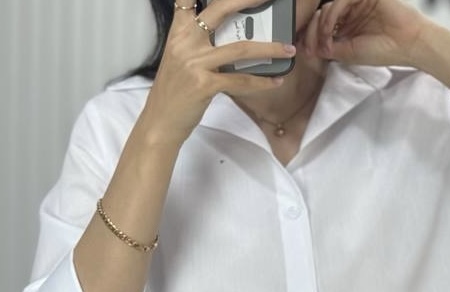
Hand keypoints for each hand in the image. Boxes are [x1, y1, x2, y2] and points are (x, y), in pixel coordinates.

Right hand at [141, 0, 296, 145]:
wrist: (161, 121)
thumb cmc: (174, 93)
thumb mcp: (180, 61)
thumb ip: (199, 45)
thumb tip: (231, 40)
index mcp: (178, 33)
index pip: (185, 1)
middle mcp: (185, 42)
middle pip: (219, 10)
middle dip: (246, 0)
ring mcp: (195, 63)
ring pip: (240, 49)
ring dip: (269, 49)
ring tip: (288, 50)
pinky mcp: (204, 85)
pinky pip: (240, 81)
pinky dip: (261, 82)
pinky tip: (275, 81)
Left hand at [302, 0, 430, 67]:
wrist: (407, 44)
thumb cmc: (383, 51)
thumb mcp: (349, 54)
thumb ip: (330, 48)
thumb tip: (310, 47)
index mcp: (347, 28)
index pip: (323, 29)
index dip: (311, 39)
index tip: (304, 52)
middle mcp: (350, 15)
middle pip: (321, 17)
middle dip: (312, 33)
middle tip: (310, 47)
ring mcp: (356, 5)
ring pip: (328, 8)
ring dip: (321, 25)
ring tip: (324, 40)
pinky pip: (341, 0)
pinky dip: (331, 14)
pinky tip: (330, 28)